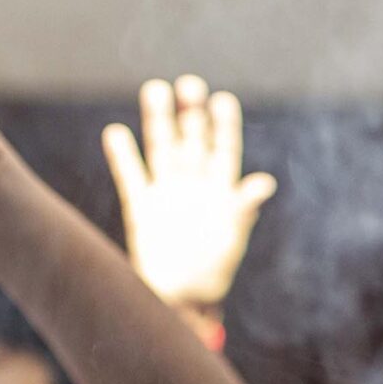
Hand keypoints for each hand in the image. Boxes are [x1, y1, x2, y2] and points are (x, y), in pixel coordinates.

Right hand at [102, 75, 276, 309]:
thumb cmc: (212, 274)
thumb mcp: (232, 238)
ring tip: (155, 89)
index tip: (223, 100)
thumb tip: (266, 182)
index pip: (225, 151)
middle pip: (192, 142)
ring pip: (162, 150)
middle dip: (191, 114)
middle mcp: (194, 186)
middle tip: (190, 84)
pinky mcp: (141, 208)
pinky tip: (116, 133)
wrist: (181, 300)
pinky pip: (131, 176)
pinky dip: (123, 156)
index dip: (224, 126)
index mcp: (221, 192)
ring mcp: (167, 194)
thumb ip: (244, 207)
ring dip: (159, 122)